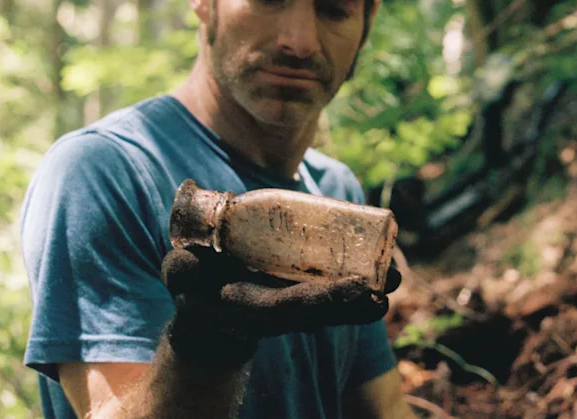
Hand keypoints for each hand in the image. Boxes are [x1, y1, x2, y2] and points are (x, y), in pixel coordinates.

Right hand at [161, 245, 400, 367]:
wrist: (207, 310)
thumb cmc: (193, 281)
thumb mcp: (181, 274)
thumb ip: (182, 268)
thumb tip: (188, 264)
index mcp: (245, 305)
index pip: (286, 308)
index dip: (320, 300)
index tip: (356, 288)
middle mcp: (273, 313)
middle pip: (318, 313)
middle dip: (351, 302)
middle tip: (384, 286)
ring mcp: (290, 308)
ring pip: (332, 307)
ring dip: (364, 296)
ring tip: (396, 279)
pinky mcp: (302, 298)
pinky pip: (335, 297)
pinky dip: (361, 291)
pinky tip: (389, 276)